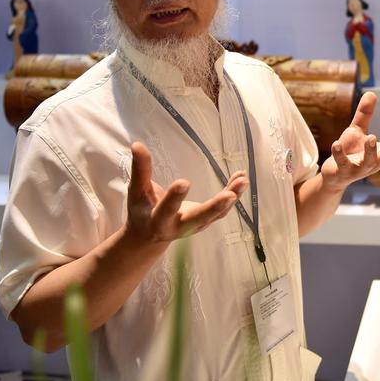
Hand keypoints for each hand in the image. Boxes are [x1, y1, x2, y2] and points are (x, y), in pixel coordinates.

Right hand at [124, 142, 247, 245]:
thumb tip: (137, 144)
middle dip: (214, 208)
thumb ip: (140, 170)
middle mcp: (180, 227)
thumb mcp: (137, 193)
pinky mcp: (208, 221)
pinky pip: (224, 209)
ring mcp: (197, 226)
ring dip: (231, 198)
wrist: (152, 236)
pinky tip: (241, 178)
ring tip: (243, 180)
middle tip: (229, 196)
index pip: (166, 209)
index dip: (174, 198)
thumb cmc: (142, 211)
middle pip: (199, 218)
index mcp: (158, 220)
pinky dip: (234, 193)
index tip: (184, 182)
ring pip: (217, 214)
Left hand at [320, 92, 379, 189]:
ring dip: (370, 151)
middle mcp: (373, 163)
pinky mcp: (343, 172)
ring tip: (371, 137)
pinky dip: (339, 154)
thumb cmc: (350, 152)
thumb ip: (365, 115)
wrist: (334, 175)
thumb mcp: (358, 131)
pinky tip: (336, 143)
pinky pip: (342, 163)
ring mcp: (358, 169)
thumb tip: (372, 93)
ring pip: (368, 162)